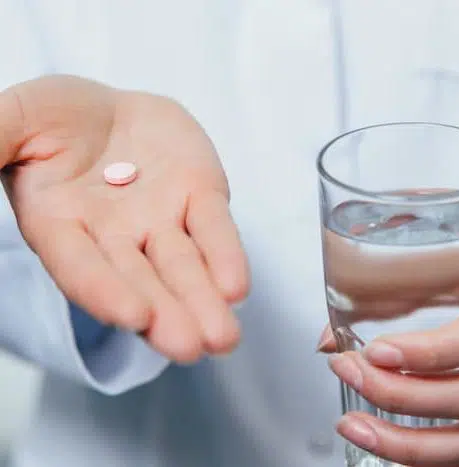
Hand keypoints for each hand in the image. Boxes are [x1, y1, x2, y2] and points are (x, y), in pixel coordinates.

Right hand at [0, 75, 249, 362]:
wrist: (113, 108)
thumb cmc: (59, 115)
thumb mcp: (19, 119)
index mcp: (63, 224)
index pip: (81, 266)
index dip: (105, 291)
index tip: (134, 317)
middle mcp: (115, 236)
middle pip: (141, 281)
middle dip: (165, 315)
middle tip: (189, 347)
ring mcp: (161, 220)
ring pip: (184, 267)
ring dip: (202, 300)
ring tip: (222, 337)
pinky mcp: (200, 198)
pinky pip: (214, 229)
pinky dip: (225, 256)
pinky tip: (235, 288)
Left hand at [327, 319, 458, 465]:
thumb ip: (414, 296)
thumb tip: (334, 330)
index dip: (417, 353)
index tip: (374, 351)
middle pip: (451, 399)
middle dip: (387, 388)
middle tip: (344, 367)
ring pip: (454, 446)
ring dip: (394, 441)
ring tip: (350, 425)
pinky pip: (455, 459)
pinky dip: (416, 456)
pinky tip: (383, 443)